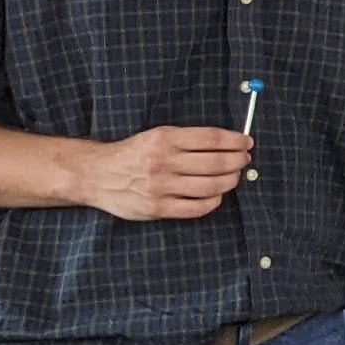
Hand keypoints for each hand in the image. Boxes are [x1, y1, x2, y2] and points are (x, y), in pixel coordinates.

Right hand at [73, 127, 251, 221]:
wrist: (97, 175)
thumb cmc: (134, 154)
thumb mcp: (157, 136)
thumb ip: (188, 139)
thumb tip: (229, 142)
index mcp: (165, 139)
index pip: (212, 138)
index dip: (235, 141)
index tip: (247, 142)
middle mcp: (163, 162)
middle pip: (216, 163)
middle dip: (238, 161)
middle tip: (244, 160)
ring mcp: (160, 187)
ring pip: (211, 186)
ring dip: (230, 181)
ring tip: (233, 177)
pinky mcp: (157, 208)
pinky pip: (197, 208)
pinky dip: (214, 201)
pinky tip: (217, 195)